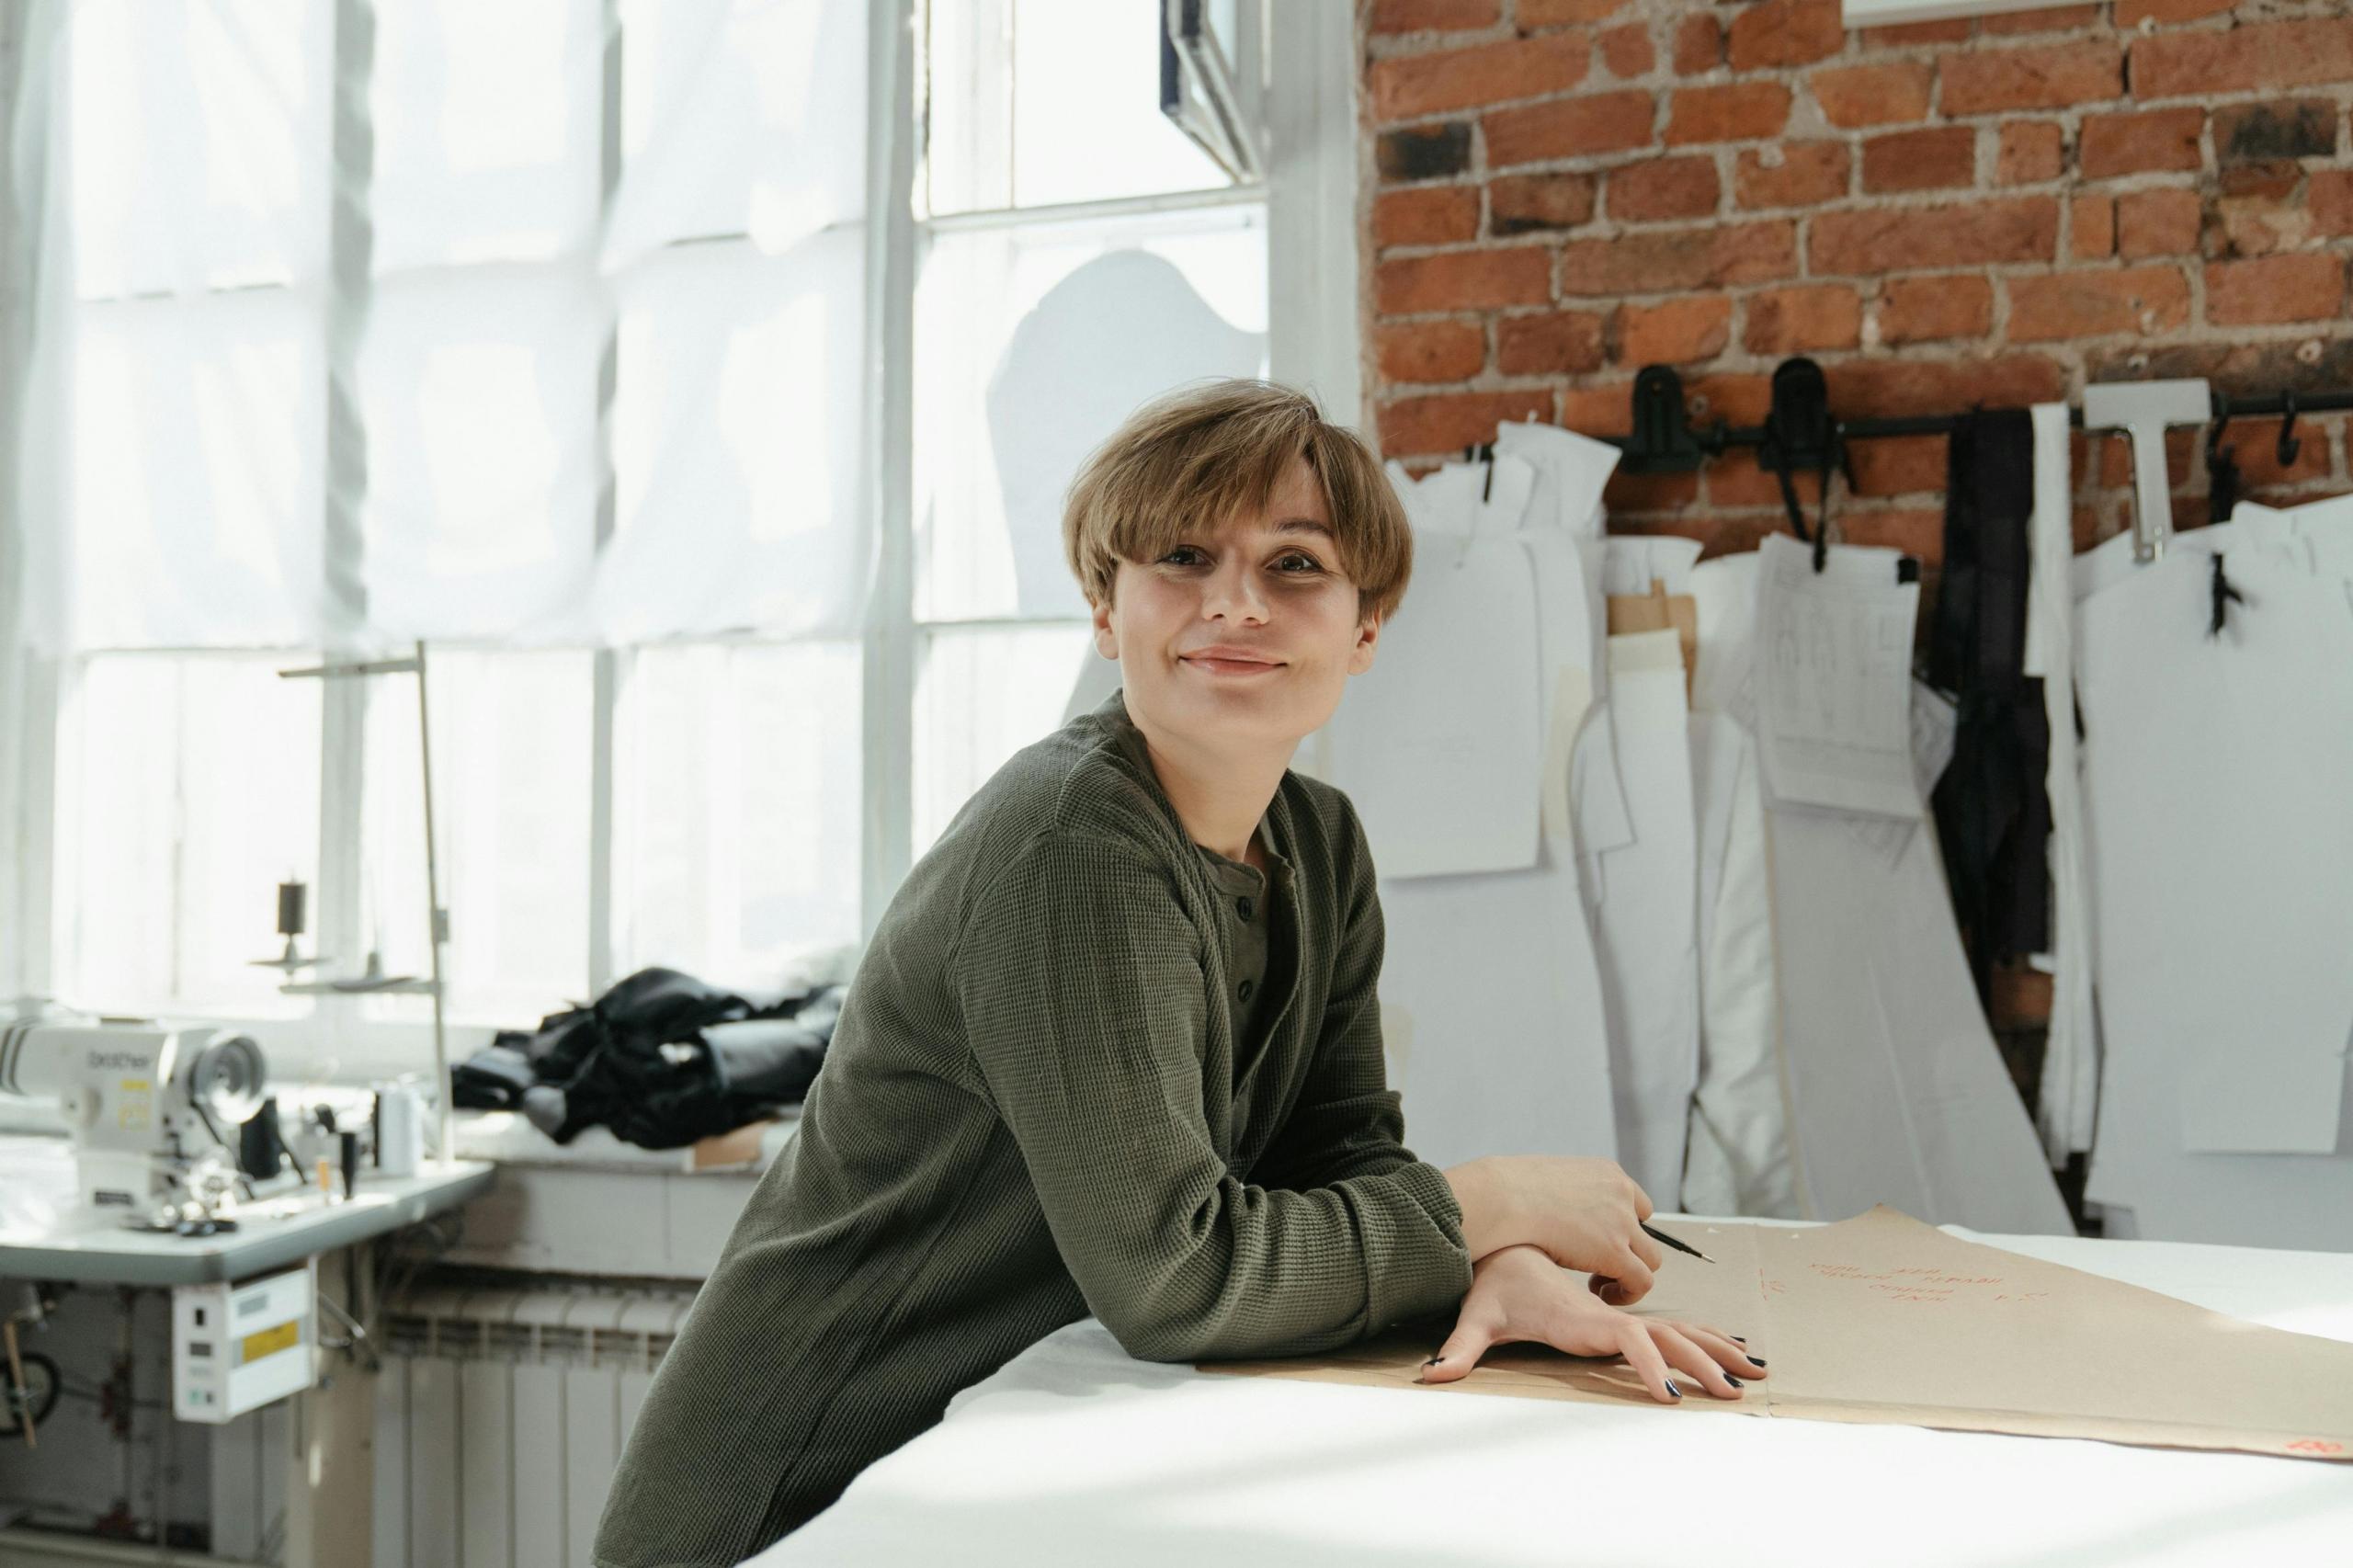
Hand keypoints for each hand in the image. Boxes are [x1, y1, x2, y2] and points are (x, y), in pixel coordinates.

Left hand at [1417, 1244, 1766, 1404]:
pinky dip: (1696, 1325)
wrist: (1502, 1213)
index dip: (1649, 1365)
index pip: (1627, 1338)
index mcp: (1583, 1314)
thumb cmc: (1495, 1274)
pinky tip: (1723, 1345)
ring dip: (1708, 1343)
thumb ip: (1458, 1348)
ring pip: (1678, 1320)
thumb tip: (1430, 1376)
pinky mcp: (1624, 1279)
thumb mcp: (1478, 1315)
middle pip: (1666, 1329)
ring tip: (1750, 1371)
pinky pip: (1668, 1303)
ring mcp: (1621, 1290)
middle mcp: (1609, 1301)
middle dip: (1700, 1362)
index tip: (1669, 1397)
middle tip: (1731, 1392)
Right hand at [1445, 1155, 1664, 1302]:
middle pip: (1646, 1232)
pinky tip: (1599, 1295)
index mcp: (1607, 1172)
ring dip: (1629, 1275)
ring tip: (1599, 1285)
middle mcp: (1622, 1193)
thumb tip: (1556, 1211)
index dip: (1621, 1228)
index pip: (1635, 1202)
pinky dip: (1626, 1294)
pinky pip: (1641, 1282)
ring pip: (1650, 1259)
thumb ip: (1567, 1195)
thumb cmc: (1508, 1191)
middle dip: (1627, 1252)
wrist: (1502, 1197)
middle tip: (1598, 1267)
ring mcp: (1622, 1222)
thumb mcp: (1550, 1179)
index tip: (1598, 1243)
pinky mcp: (1615, 1251)